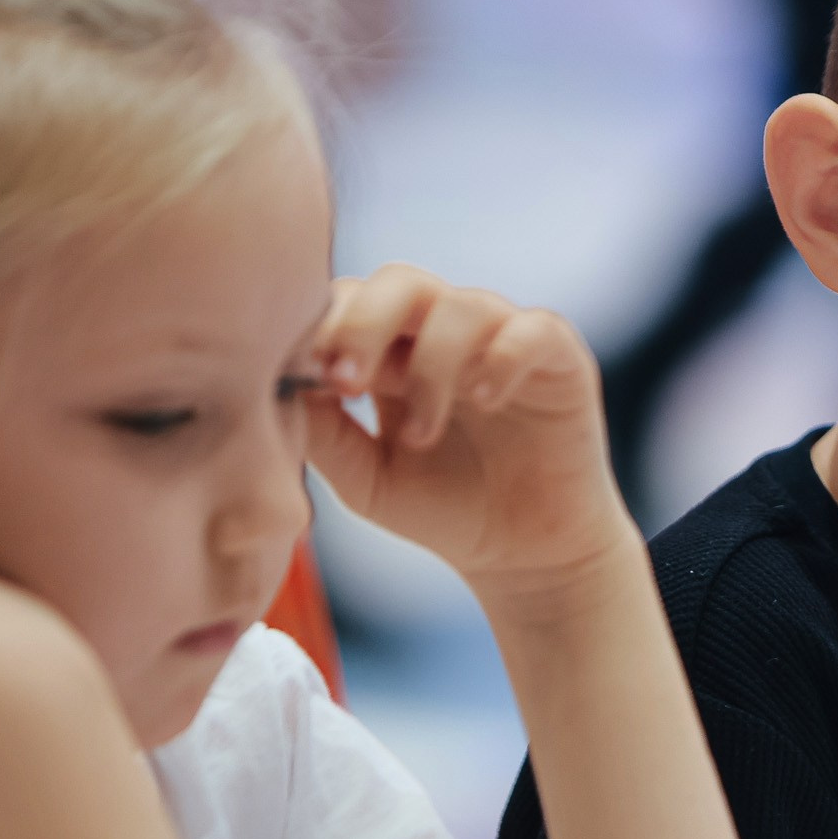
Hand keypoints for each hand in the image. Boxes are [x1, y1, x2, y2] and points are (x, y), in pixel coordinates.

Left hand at [305, 265, 630, 595]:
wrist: (525, 555)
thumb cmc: (443, 512)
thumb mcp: (364, 479)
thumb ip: (323, 433)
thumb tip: (279, 385)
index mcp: (394, 350)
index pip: (353, 302)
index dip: (326, 327)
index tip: (305, 375)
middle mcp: (447, 332)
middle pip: (402, 283)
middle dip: (365, 323)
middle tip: (345, 379)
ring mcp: (503, 338)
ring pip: (461, 306)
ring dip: (430, 366)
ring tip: (420, 434)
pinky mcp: (558, 357)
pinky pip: (531, 330)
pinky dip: (501, 357)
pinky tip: (483, 401)